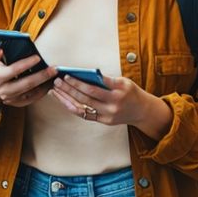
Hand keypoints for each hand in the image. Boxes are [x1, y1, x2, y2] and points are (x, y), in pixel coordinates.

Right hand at [0, 48, 56, 116]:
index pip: (13, 70)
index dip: (25, 64)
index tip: (37, 57)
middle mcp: (4, 90)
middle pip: (26, 83)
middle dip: (41, 75)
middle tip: (53, 68)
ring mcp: (11, 98)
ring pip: (31, 92)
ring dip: (44, 84)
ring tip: (55, 75)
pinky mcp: (16, 103)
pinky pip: (31, 99)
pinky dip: (41, 92)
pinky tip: (49, 84)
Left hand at [49, 74, 170, 137]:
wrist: (142, 111)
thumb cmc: (131, 92)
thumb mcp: (124, 82)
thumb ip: (107, 80)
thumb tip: (85, 75)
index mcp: (118, 93)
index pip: (94, 87)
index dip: (79, 82)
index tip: (67, 76)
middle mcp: (112, 106)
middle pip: (86, 98)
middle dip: (69, 89)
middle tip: (57, 81)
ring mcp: (107, 116)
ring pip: (83, 107)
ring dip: (67, 99)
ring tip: (55, 90)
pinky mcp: (104, 121)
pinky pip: (85, 114)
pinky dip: (73, 107)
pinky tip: (63, 100)